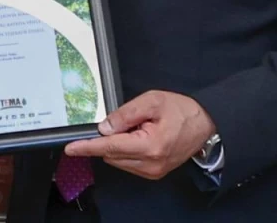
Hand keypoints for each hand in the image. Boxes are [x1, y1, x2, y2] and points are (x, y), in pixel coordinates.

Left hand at [62, 91, 215, 180]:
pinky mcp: (153, 173)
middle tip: (130, 120)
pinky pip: (128, 163)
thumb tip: (104, 128)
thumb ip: (125, 114)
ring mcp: (152, 172)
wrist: (206, 125)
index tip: (71, 148)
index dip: (88, 146)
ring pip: (118, 159)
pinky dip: (127, 150)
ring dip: (119, 144)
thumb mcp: (152, 101)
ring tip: (141, 128)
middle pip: (111, 154)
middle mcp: (150, 165)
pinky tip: (141, 137)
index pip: (110, 147)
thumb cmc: (182, 110)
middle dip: (110, 137)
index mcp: (150, 146)